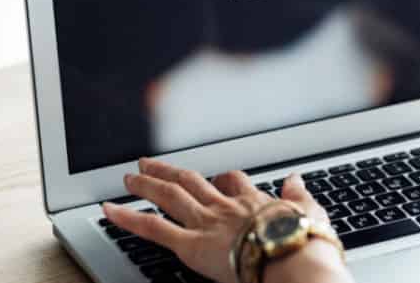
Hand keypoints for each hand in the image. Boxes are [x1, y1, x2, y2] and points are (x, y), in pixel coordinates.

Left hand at [102, 158, 334, 282]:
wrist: (295, 258)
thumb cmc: (306, 243)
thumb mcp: (311, 213)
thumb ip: (300, 196)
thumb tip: (296, 180)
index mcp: (254, 202)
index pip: (233, 181)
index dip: (220, 177)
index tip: (214, 176)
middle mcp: (226, 206)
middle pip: (192, 180)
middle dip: (170, 170)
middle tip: (151, 162)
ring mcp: (205, 223)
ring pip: (168, 195)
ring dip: (146, 183)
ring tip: (129, 176)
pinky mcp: (190, 244)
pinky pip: (152, 227)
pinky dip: (127, 217)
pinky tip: (108, 210)